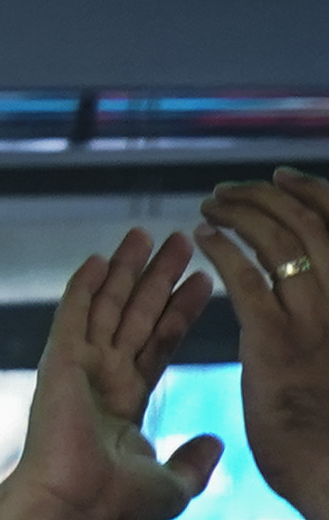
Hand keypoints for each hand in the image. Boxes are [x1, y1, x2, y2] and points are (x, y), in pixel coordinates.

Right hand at [6, 231, 220, 519]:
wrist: (74, 506)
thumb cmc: (115, 505)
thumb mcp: (172, 484)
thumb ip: (193, 461)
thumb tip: (215, 442)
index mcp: (123, 404)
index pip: (159, 344)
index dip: (181, 312)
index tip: (201, 281)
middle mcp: (101, 380)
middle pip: (137, 316)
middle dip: (158, 278)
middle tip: (177, 241)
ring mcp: (78, 370)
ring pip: (110, 307)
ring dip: (127, 270)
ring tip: (147, 235)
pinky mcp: (60, 363)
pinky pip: (74, 315)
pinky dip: (84, 286)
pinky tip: (98, 258)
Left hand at [192, 170, 328, 519]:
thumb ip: (326, 313)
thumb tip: (311, 289)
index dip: (313, 194)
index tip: (282, 179)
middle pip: (310, 224)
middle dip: (268, 197)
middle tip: (230, 191)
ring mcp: (315, 318)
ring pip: (279, 242)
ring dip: (241, 215)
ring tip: (211, 207)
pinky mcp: (276, 340)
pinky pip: (248, 280)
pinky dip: (224, 252)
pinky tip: (204, 239)